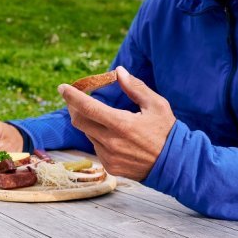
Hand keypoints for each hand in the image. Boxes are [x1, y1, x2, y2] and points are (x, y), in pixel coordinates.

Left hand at [59, 66, 174, 180]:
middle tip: (75, 99)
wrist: (176, 165)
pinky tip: (113, 135)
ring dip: (89, 122)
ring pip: (87, 134)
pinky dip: (98, 137)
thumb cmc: (167, 131)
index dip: (72, 96)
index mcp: (121, 124)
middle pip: (79, 121)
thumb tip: (118, 71)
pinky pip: (96, 147)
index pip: (87, 107)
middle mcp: (111, 142)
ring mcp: (109, 156)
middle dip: (74, 108)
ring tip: (103, 117)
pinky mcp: (110, 166)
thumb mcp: (156, 105)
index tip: (62, 87)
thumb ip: (135, 87)